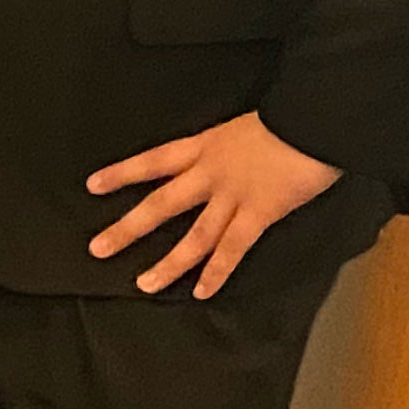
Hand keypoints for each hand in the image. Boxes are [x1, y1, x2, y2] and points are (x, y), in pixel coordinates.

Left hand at [86, 111, 341, 297]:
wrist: (316, 116)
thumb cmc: (289, 115)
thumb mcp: (243, 126)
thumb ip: (227, 147)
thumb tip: (222, 161)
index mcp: (204, 145)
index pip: (152, 160)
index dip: (121, 173)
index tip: (92, 186)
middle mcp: (210, 172)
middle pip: (159, 203)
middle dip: (127, 228)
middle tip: (98, 248)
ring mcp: (233, 195)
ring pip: (192, 236)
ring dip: (168, 263)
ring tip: (144, 284)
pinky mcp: (260, 213)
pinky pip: (233, 249)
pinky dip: (216, 272)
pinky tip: (201, 292)